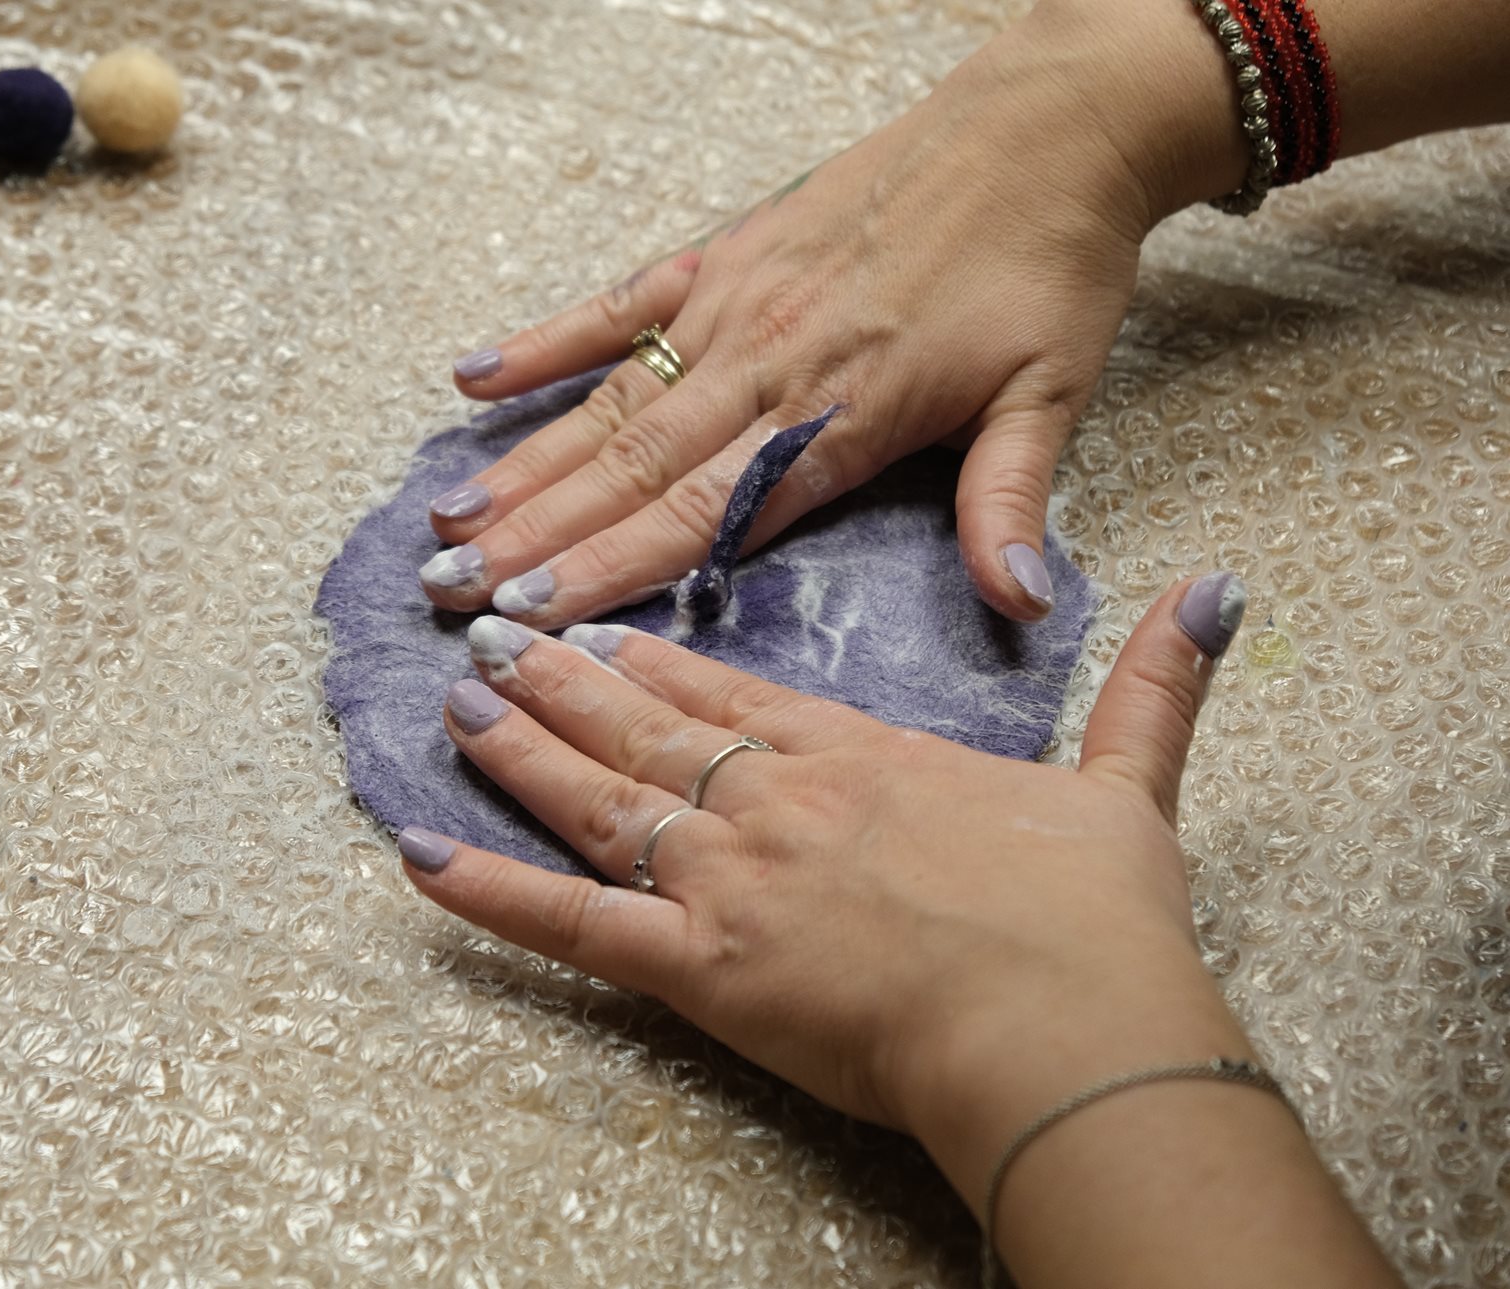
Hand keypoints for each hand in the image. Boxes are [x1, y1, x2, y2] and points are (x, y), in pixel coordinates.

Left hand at [398, 572, 1250, 1174]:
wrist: (1061, 1023)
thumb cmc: (1090, 921)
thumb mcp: (1125, 788)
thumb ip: (1149, 689)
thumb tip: (1212, 595)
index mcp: (857, 759)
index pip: (732, 695)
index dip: (656, 662)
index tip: (601, 628)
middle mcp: (774, 801)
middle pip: (646, 729)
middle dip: (563, 682)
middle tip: (491, 639)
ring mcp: (726, 878)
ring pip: (598, 799)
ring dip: (520, 752)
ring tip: (455, 706)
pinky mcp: (698, 967)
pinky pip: (570, 924)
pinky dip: (489, 893)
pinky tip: (416, 857)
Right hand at [419, 1, 1207, 628]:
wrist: (1048, 125)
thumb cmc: (1048, 267)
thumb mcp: (1049, 395)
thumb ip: (1007, 504)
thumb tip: (1022, 608)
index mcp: (838, 416)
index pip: (700, 515)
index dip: (609, 569)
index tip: (531, 615)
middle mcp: (766, 365)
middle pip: (628, 469)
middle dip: (534, 538)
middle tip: (447, 590)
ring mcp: (734, 305)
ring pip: (610, 403)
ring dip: (525, 467)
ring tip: (448, 521)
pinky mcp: (726, 253)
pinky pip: (619, 306)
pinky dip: (547, 343)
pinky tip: (475, 378)